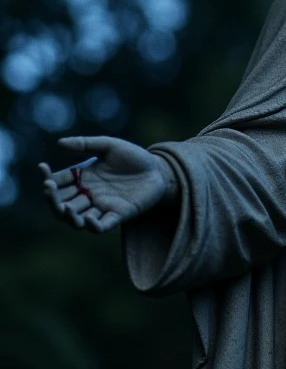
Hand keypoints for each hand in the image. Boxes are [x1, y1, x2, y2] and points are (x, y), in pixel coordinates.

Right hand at [39, 136, 177, 234]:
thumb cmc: (134, 157)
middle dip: (53, 199)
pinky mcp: (119, 215)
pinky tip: (88, 219)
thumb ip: (86, 144)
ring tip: (66, 208)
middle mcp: (89, 194)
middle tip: (48, 189)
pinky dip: (94, 226)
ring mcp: (103, 206)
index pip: (59, 182)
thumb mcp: (109, 146)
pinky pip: (102, 226)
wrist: (159, 169)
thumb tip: (60, 142)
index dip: (48, 178)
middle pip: (63, 203)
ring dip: (69, 216)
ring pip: (77, 219)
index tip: (42, 168)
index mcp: (83, 177)